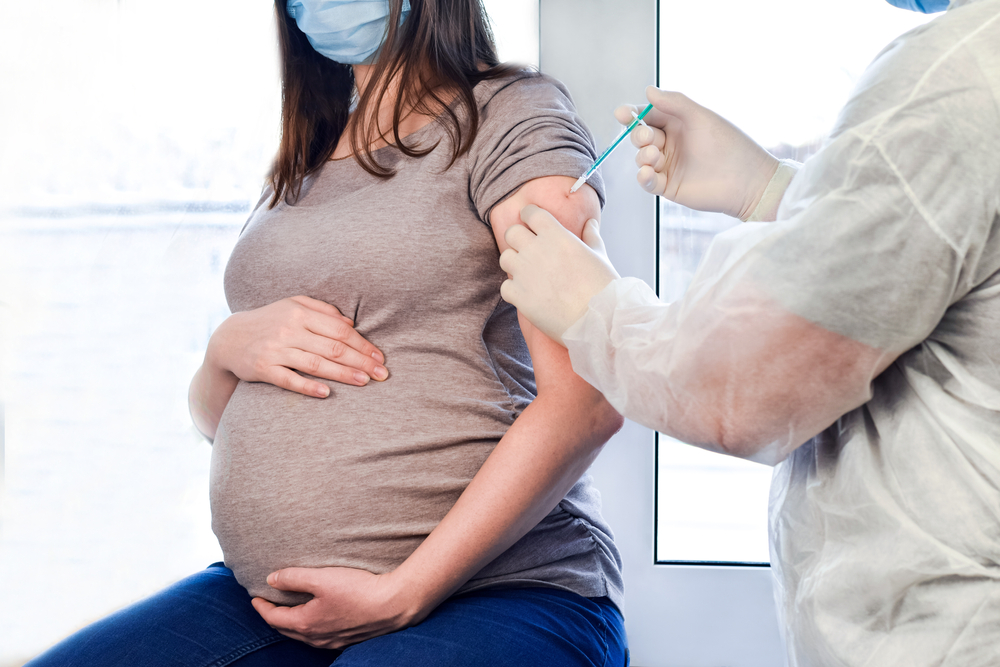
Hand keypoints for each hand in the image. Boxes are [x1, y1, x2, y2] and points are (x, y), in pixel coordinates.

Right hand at [208, 295, 387, 398]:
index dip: (363, 344)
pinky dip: (307, 386)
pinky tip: (326, 393)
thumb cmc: (270, 321)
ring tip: (365, 382)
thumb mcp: (293, 306)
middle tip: (382, 374)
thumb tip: (351, 323)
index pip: (340, 330)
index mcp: (300, 313)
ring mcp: (275, 349)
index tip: (380, 357)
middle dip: (361, 361)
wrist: (228, 338)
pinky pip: (288, 379)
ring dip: (343, 374)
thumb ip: (323, 311)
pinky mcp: (263, 368)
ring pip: (315, 363)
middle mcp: (289, 330)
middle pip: (333, 347)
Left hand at [251, 567, 425, 648]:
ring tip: (289, 610)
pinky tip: (317, 619)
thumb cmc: (358, 590)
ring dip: (292, 623)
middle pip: (286, 629)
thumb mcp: (322, 578)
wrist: (393, 604)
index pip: (274, 618)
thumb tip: (271, 579)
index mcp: (306, 623)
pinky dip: (310, 628)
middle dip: (274, 617)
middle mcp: (317, 637)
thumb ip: (294, 577)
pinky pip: (320, 637)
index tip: (255, 597)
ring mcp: (333, 641)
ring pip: (303, 635)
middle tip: (268, 604)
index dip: (262, 607)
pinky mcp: (347, 639)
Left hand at [499, 204, 618, 344]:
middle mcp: (536, 250)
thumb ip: (591, 236)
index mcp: (556, 235)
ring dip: (514, 263)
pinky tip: (527, 294)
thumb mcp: (599, 256)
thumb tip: (590, 222)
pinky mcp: (519, 296)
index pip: (531, 213)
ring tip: (527, 273)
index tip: (531, 223)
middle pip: (512, 233)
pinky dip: (513, 290)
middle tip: (527, 249)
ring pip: (505, 258)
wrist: (598, 320)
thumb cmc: (603, 287)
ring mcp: (525, 273)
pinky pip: (505, 286)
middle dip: (518, 238)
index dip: (529, 216)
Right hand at [619, 86, 778, 219]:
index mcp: (678, 123)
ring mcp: (668, 165)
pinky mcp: (668, 186)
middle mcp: (671, 143)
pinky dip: (643, 177)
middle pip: (641, 136)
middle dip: (639, 135)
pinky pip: (647, 181)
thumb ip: (674, 103)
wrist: (746, 180)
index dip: (633, 114)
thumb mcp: (700, 117)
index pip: (648, 116)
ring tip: (655, 157)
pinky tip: (647, 173)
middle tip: (648, 138)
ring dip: (643, 156)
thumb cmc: (729, 145)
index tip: (622, 114)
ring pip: (641, 158)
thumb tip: (648, 91)